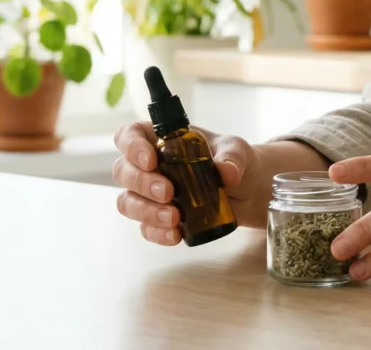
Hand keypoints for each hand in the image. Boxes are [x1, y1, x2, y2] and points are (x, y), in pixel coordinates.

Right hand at [111, 122, 269, 244]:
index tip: (150, 160)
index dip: (131, 147)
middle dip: (141, 183)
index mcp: (162, 139)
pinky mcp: (159, 218)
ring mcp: (150, 194)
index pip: (130, 135)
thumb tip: (227, 173)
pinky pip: (146, 228)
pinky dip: (157, 233)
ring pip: (127, 202)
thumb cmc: (234, 160)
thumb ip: (232, 158)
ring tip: (174, 218)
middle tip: (168, 192)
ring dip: (146, 211)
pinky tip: (175, 235)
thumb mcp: (237, 151)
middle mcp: (150, 166)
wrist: (248, 190)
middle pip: (123, 171)